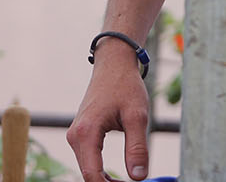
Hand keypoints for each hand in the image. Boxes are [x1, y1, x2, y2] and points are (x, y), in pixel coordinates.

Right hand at [66, 47, 151, 181]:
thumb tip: (139, 177)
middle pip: (88, 173)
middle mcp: (75, 136)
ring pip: (88, 167)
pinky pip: (88, 158)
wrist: (113, 66)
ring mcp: (75, 136)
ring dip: (104, 178)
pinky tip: (116, 175)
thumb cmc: (125, 86)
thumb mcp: (137, 116)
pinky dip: (100, 169)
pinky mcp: (80, 134)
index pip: (92, 173)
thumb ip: (137, 147)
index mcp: (85, 133)